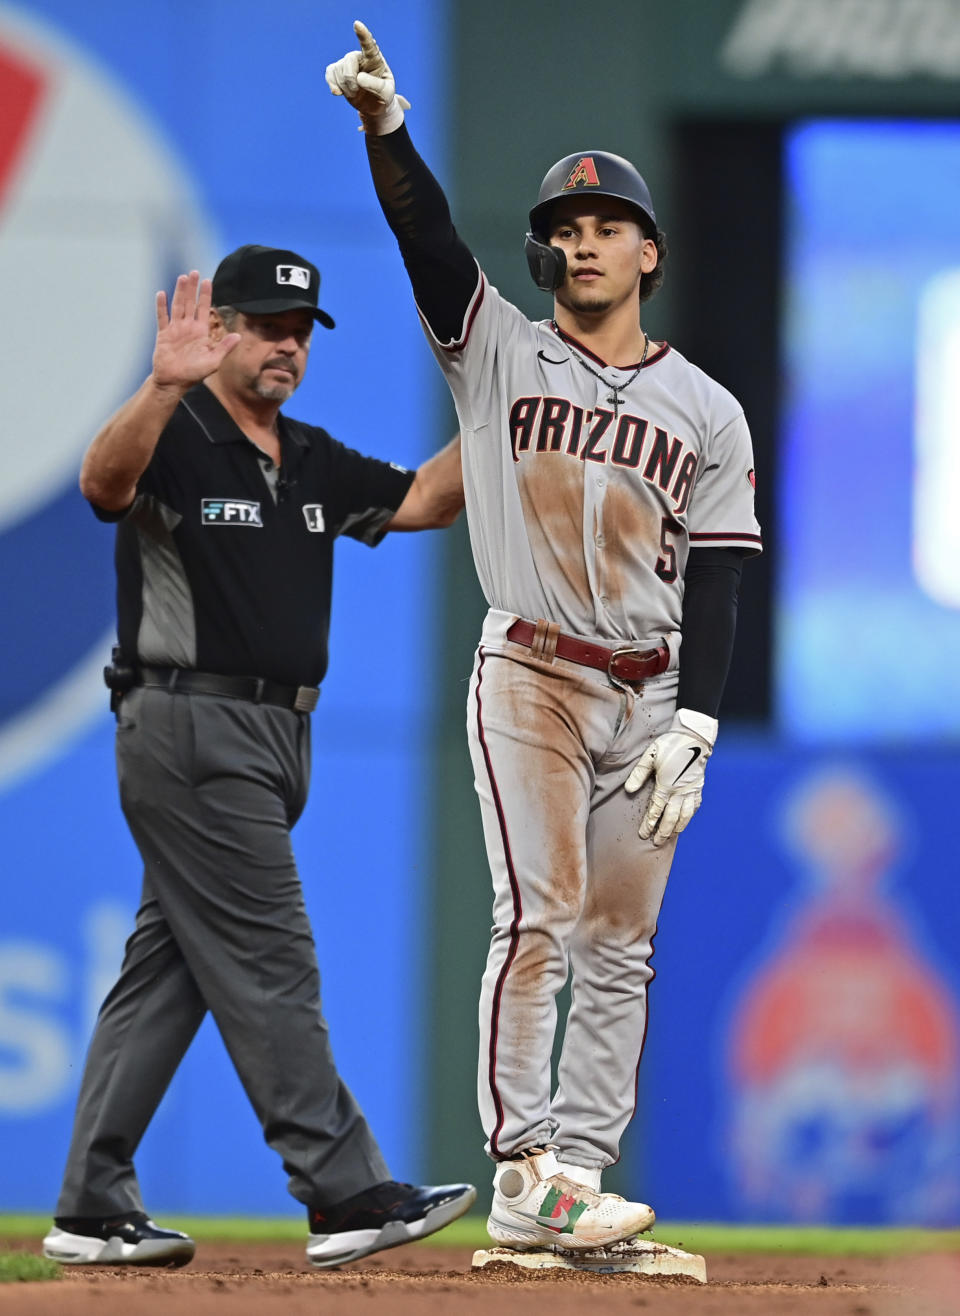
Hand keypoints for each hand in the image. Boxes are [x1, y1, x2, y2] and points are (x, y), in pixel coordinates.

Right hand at [152, 270, 239, 390]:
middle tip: (194, 272)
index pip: (204, 309)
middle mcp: (188, 327)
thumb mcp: (213, 361)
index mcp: (201, 332)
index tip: (208, 280)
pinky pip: (162, 317)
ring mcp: (175, 329)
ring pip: (177, 306)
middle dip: (192, 288)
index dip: (206, 295)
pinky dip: (161, 306)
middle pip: (190, 303)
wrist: (174, 382)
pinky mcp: (163, 334)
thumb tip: (238, 336)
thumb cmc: (194, 374)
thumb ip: (224, 347)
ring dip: (179, 292)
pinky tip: (161, 293)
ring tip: (182, 278)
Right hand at [325, 20, 409, 128]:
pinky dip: (333, 85)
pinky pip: (330, 74)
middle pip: (349, 61)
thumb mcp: (386, 93)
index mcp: (374, 59)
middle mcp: (359, 57)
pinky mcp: (337, 71)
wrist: (374, 105)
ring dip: (346, 88)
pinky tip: (337, 92)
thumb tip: (358, 77)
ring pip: (339, 72)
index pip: (369, 45)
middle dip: (351, 80)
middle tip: (357, 91)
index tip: (357, 24)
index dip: (363, 35)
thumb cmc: (383, 96)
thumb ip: (376, 85)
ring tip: (355, 92)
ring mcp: (347, 63)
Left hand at [624, 708, 717, 846]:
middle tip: (656, 842)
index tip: (643, 834)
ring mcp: (691, 790)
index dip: (649, 824)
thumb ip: (639, 774)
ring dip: (677, 828)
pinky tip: (685, 820)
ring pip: (685, 816)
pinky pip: (694, 806)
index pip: (656, 810)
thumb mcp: (650, 756)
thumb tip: (629, 790)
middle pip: (671, 818)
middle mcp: (680, 792)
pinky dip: (689, 816)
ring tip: (670, 836)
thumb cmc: (669, 745)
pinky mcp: (698, 787)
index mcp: (666, 785)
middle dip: (663, 832)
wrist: (694, 738)